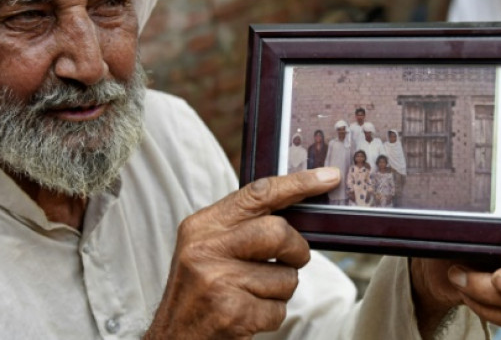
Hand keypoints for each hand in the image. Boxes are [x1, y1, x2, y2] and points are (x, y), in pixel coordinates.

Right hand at [145, 167, 340, 338]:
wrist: (172, 339)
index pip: (257, 194)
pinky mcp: (231, 313)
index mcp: (202, 226)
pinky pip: (278, 310)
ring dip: (280, 292)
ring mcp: (217, 281)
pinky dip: (271, 316)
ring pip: (286, 277)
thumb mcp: (205, 250)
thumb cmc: (198, 293)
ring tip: (253, 296)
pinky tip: (247, 316)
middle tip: (293, 260)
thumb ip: (240, 228)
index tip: (328, 177)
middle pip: (279, 232)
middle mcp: (206, 249)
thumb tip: (293, 211)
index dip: (298, 183)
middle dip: (296, 250)